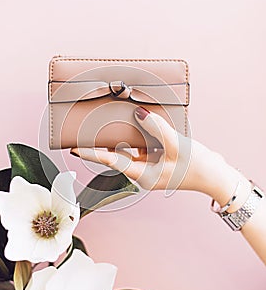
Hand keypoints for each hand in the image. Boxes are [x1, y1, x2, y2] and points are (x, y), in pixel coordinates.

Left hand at [70, 106, 251, 211]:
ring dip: (121, 133)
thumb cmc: (197, 167)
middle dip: (103, 140)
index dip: (91, 153)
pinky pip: (142, 143)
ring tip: (110, 118)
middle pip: (116, 153)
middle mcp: (142, 171)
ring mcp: (150, 164)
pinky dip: (139, 132)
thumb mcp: (177, 147)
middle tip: (87, 127)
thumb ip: (156, 129)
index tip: (73, 148)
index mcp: (143, 175)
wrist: (215, 176)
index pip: (111, 161)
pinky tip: (137, 119)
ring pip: (129, 147)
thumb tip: (138, 113)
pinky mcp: (157, 157)